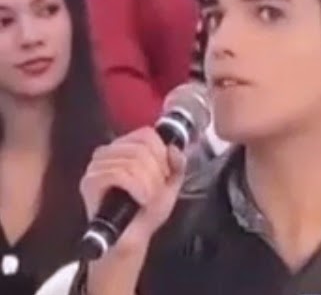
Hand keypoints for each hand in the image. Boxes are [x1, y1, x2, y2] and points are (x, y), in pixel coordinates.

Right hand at [80, 127, 186, 256]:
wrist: (131, 239)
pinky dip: (136, 187)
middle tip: (157, 189)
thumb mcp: (171, 184)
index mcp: (126, 147)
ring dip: (149, 183)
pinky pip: (118, 174)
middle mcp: (108, 152)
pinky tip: (141, 199)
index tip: (165, 173)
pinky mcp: (90, 181)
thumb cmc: (147, 211)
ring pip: (132, 162)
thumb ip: (177, 164)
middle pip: (141, 148)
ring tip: (148, 197)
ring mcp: (96, 166)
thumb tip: (174, 148)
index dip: (161, 153)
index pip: (146, 134)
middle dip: (157, 171)